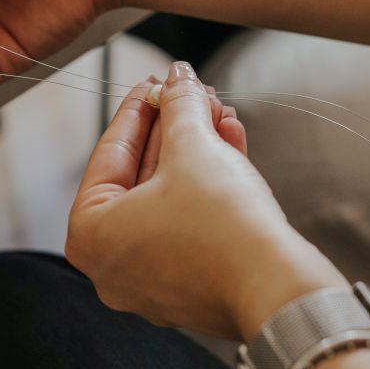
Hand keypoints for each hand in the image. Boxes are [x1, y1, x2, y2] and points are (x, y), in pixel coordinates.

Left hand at [67, 62, 346, 340]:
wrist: (278, 289)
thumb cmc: (223, 227)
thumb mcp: (194, 146)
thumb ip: (180, 106)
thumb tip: (179, 79)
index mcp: (91, 236)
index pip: (110, 153)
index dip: (139, 108)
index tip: (155, 80)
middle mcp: (112, 266)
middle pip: (140, 176)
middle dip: (174, 129)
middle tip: (193, 94)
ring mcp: (151, 281)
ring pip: (169, 199)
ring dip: (196, 152)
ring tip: (220, 115)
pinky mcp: (190, 287)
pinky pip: (189, 224)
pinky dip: (206, 186)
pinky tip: (231, 146)